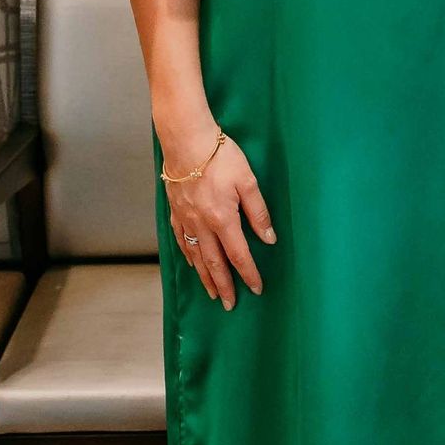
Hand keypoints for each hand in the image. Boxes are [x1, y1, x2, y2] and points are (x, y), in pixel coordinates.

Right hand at [165, 135, 274, 309]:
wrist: (185, 139)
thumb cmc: (220, 156)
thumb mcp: (247, 181)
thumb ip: (258, 212)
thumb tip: (269, 238)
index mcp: (222, 219)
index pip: (238, 255)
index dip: (248, 274)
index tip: (256, 289)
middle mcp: (201, 224)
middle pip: (214, 263)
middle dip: (224, 285)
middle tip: (230, 304)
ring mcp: (185, 218)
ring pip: (196, 256)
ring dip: (205, 276)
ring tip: (212, 292)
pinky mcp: (175, 209)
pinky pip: (181, 240)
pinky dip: (187, 255)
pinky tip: (191, 262)